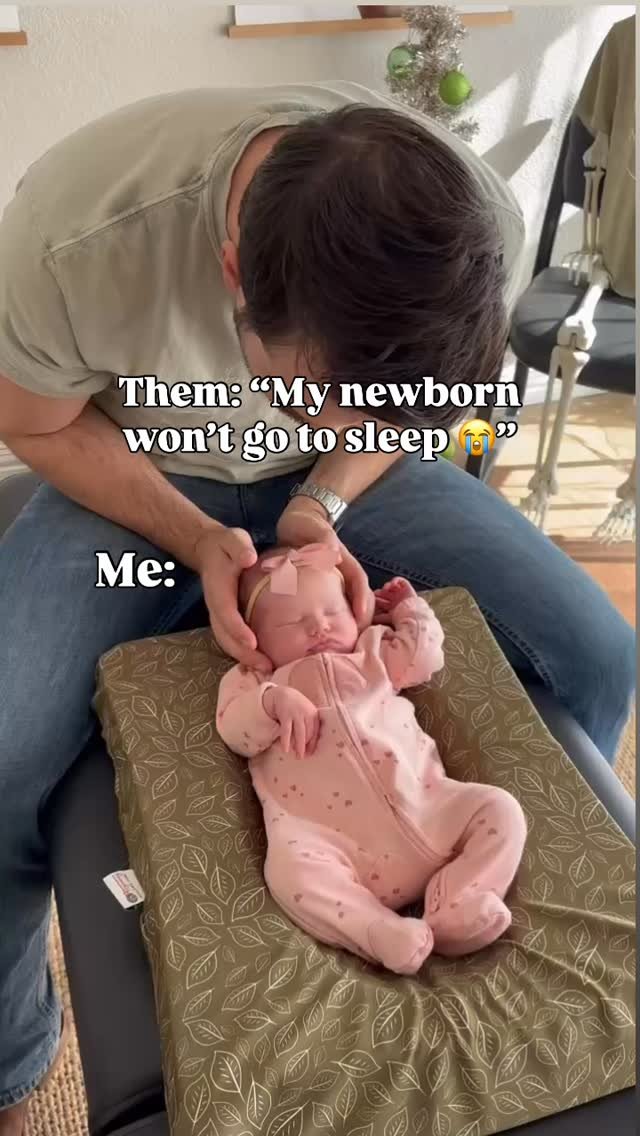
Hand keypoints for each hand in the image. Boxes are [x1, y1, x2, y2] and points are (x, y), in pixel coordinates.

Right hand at [194, 525, 271, 670]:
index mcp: (218, 590)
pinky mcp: (227, 619)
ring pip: (228, 642)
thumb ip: (239, 547)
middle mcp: (216, 607)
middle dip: (243, 654)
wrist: (209, 550)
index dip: (238, 629)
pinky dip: (245, 653)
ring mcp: (220, 615)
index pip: (226, 613)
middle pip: (225, 637)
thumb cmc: (226, 546)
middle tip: (265, 666)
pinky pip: (233, 640)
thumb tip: (249, 557)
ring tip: (266, 668)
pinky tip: (262, 661)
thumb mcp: (233, 539)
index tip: (253, 642)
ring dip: (245, 658)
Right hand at [264, 686, 318, 758]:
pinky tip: (285, 749)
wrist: (284, 694)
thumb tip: (310, 746)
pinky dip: (286, 740)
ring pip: (299, 732)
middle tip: (303, 757)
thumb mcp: (307, 713)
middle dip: (306, 746)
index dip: (313, 744)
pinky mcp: (286, 715)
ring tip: (297, 756)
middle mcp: (307, 713)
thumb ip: (310, 725)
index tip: (310, 754)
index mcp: (314, 714)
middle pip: (309, 733)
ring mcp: (296, 714)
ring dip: (299, 745)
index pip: (315, 732)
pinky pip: (286, 730)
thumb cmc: (298, 707)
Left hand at [276, 498, 374, 629]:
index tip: (360, 616)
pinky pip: (331, 608)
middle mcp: (343, 574)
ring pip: (348, 606)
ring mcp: (335, 582)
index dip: (362, 598)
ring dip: (349, 625)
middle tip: (355, 641)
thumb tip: (331, 550)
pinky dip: (332, 622)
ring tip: (343, 647)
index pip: (359, 580)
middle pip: (360, 598)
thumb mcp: (314, 526)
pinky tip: (324, 638)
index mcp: (344, 561)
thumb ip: (323, 536)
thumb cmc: (307, 524)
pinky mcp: (322, 590)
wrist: (297, 522)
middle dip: (361, 619)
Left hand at [374, 577, 415, 623]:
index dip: (376, 599)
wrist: (414, 617)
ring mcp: (403, 595)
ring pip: (392, 587)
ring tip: (385, 589)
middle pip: (386, 594)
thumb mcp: (387, 619)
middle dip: (380, 592)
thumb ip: (378, 618)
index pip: (382, 602)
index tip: (371, 599)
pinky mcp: (408, 589)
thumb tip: (369, 619)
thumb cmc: (403, 619)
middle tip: (376, 593)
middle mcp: (397, 601)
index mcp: (392, 609)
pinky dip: (396, 581)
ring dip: (387, 586)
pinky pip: (401, 581)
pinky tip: (392, 585)